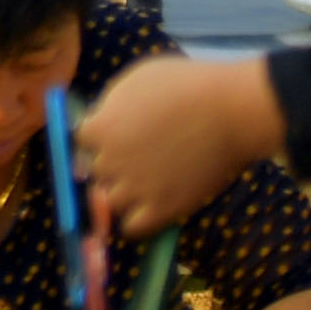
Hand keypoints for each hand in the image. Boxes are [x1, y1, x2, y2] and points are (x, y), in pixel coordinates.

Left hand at [81, 51, 286, 236]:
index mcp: (98, 129)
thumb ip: (111, 105)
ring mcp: (136, 188)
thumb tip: (103, 119)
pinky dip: (134, 223)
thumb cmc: (186, 86)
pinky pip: (133, 228)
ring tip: (138, 186)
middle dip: (108, 165)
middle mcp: (110, 162)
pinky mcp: (164, 209)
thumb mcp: (134, 81)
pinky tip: (145, 210)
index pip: (79, 141)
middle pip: (93, 171)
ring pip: (107, 203)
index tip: (110, 136)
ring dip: (118, 195)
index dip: (96, 138)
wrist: (231, 111)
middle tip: (132, 160)